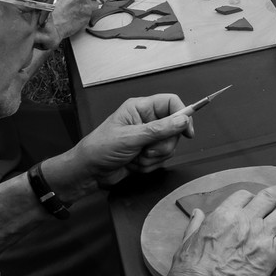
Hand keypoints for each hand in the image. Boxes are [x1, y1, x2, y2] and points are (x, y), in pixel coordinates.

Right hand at [48, 0, 102, 41]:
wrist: (49, 23)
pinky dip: (87, 14)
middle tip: (85, 1)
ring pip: (96, 2)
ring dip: (90, 6)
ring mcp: (86, 2)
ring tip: (80, 10)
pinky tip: (78, 16)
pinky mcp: (88, 13)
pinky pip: (92, 13)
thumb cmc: (49, 8)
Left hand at [64, 94, 196, 191]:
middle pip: (174, 128)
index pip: (171, 103)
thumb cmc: (100, 148)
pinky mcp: (147, 153)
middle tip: (146, 149)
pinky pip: (161, 159)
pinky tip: (134, 164)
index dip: (182, 114)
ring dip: (153, 157)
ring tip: (135, 158)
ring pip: (169, 146)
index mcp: (140, 108)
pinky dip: (149, 165)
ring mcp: (148, 138)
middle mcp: (146, 121)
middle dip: (162, 145)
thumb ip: (159, 129)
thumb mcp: (130, 138)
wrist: (89, 172)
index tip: (187, 131)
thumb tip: (182, 120)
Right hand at [162, 183, 275, 275]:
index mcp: (223, 215)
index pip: (244, 196)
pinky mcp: (271, 255)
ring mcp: (260, 236)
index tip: (257, 200)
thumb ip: (195, 225)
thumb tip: (197, 213)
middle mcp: (244, 221)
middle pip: (270, 197)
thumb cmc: (190, 274)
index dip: (253, 196)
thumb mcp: (185, 243)